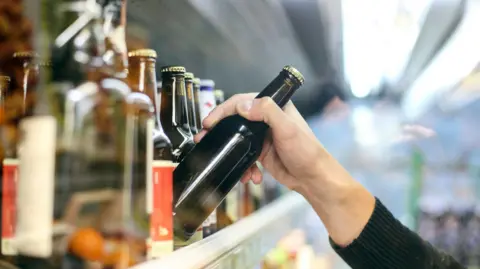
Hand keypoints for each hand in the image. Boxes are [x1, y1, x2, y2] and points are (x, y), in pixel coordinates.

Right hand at [196, 93, 374, 245]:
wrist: (313, 179)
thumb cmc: (307, 151)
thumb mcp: (288, 128)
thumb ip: (267, 112)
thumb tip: (243, 105)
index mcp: (275, 107)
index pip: (244, 101)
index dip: (224, 109)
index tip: (210, 121)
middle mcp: (267, 119)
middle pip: (236, 120)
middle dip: (220, 130)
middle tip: (205, 138)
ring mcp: (262, 137)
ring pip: (237, 140)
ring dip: (231, 151)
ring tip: (225, 160)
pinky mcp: (261, 153)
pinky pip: (244, 156)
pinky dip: (244, 167)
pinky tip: (251, 175)